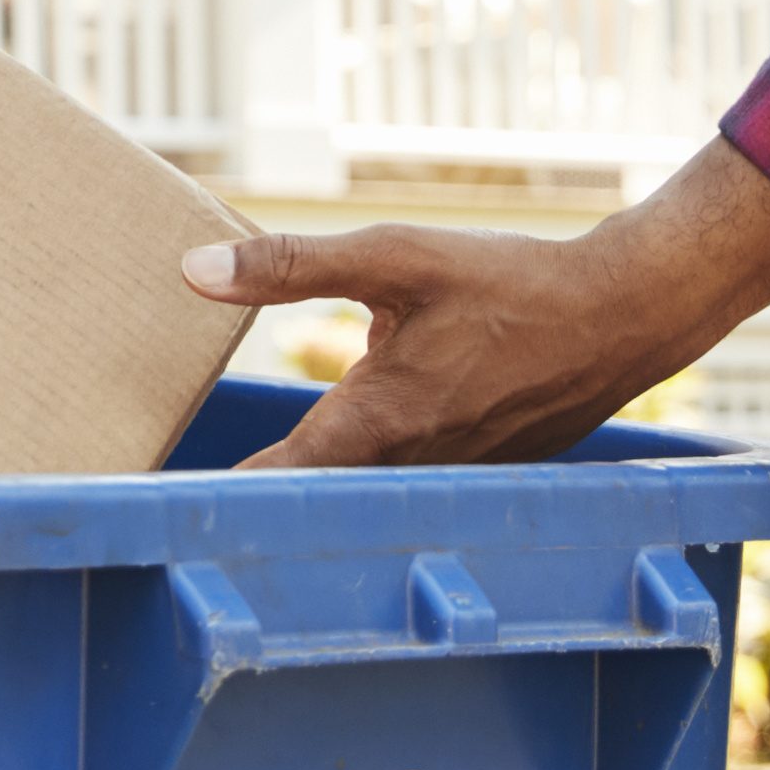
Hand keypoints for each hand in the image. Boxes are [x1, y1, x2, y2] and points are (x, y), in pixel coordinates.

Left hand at [181, 220, 704, 471]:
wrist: (618, 317)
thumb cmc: (506, 284)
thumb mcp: (396, 258)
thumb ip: (291, 268)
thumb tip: (193, 271)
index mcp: (374, 422)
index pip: (271, 481)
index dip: (209, 499)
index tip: (151, 511)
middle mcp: (404, 467)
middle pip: (309, 498)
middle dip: (250, 499)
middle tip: (173, 502)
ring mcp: (443, 479)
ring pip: (357, 493)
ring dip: (311, 489)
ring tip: (241, 487)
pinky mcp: (471, 471)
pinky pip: (404, 483)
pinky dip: (369, 473)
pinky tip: (351, 451)